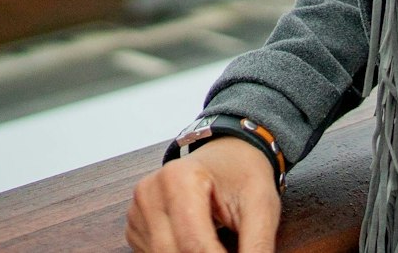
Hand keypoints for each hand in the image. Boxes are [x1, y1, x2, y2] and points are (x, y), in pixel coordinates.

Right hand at [126, 137, 280, 252]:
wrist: (227, 154)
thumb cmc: (243, 173)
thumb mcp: (261, 204)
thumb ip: (257, 243)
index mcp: (179, 178)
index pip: (194, 244)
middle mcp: (151, 192)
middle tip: (229, 251)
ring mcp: (139, 209)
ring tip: (219, 245)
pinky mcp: (136, 225)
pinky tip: (198, 245)